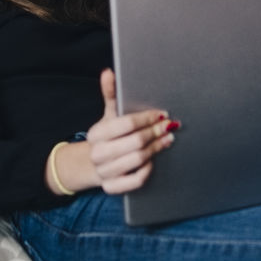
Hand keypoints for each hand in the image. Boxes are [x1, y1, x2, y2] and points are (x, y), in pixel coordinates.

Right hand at [84, 69, 177, 193]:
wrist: (91, 163)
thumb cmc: (107, 136)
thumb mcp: (108, 114)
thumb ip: (110, 94)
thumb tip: (108, 72)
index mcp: (97, 133)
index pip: (126, 123)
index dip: (147, 118)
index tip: (161, 114)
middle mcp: (98, 153)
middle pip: (135, 142)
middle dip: (155, 133)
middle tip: (169, 127)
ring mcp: (104, 172)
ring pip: (138, 160)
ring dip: (156, 148)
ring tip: (167, 140)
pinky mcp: (111, 188)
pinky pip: (135, 181)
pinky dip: (147, 170)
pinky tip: (153, 160)